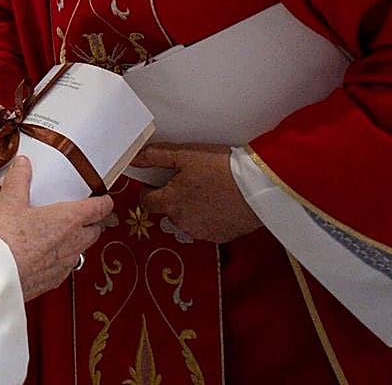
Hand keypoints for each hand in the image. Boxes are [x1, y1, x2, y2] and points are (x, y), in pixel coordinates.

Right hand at [0, 157, 112, 300]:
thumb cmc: (7, 242)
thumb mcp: (10, 202)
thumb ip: (19, 180)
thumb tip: (23, 165)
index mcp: (69, 220)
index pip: (100, 209)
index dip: (105, 202)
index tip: (104, 198)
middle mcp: (73, 243)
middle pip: (95, 231)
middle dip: (93, 222)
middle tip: (85, 214)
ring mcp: (65, 264)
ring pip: (81, 250)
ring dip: (77, 241)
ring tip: (62, 233)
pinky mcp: (53, 280)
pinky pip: (66, 267)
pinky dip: (61, 258)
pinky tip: (45, 253)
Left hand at [131, 143, 261, 242]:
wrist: (258, 186)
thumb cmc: (221, 168)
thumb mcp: (185, 155)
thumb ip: (155, 157)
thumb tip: (133, 159)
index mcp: (170, 203)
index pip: (146, 202)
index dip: (150, 189)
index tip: (160, 180)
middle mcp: (181, 222)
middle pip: (167, 210)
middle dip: (173, 197)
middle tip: (190, 180)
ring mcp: (201, 232)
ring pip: (185, 219)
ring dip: (190, 208)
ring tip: (208, 190)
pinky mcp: (219, 237)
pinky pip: (205, 227)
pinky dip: (208, 217)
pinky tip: (220, 202)